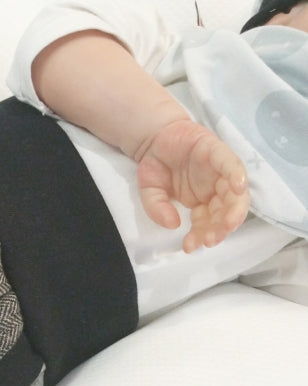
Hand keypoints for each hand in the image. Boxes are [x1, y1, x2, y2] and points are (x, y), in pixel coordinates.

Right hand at [136, 119, 249, 252]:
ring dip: (233, 210)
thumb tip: (173, 224)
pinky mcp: (218, 151)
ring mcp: (219, 172)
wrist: (153, 138)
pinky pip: (231, 165)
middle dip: (220, 228)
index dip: (200, 235)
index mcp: (202, 201)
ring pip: (234, 194)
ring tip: (226, 224)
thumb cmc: (156, 166)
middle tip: (210, 239)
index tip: (191, 246)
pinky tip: (237, 187)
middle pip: (225, 212)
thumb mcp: (150, 193)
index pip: (207, 222)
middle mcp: (215, 189)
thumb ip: (158, 209)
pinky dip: (236, 175)